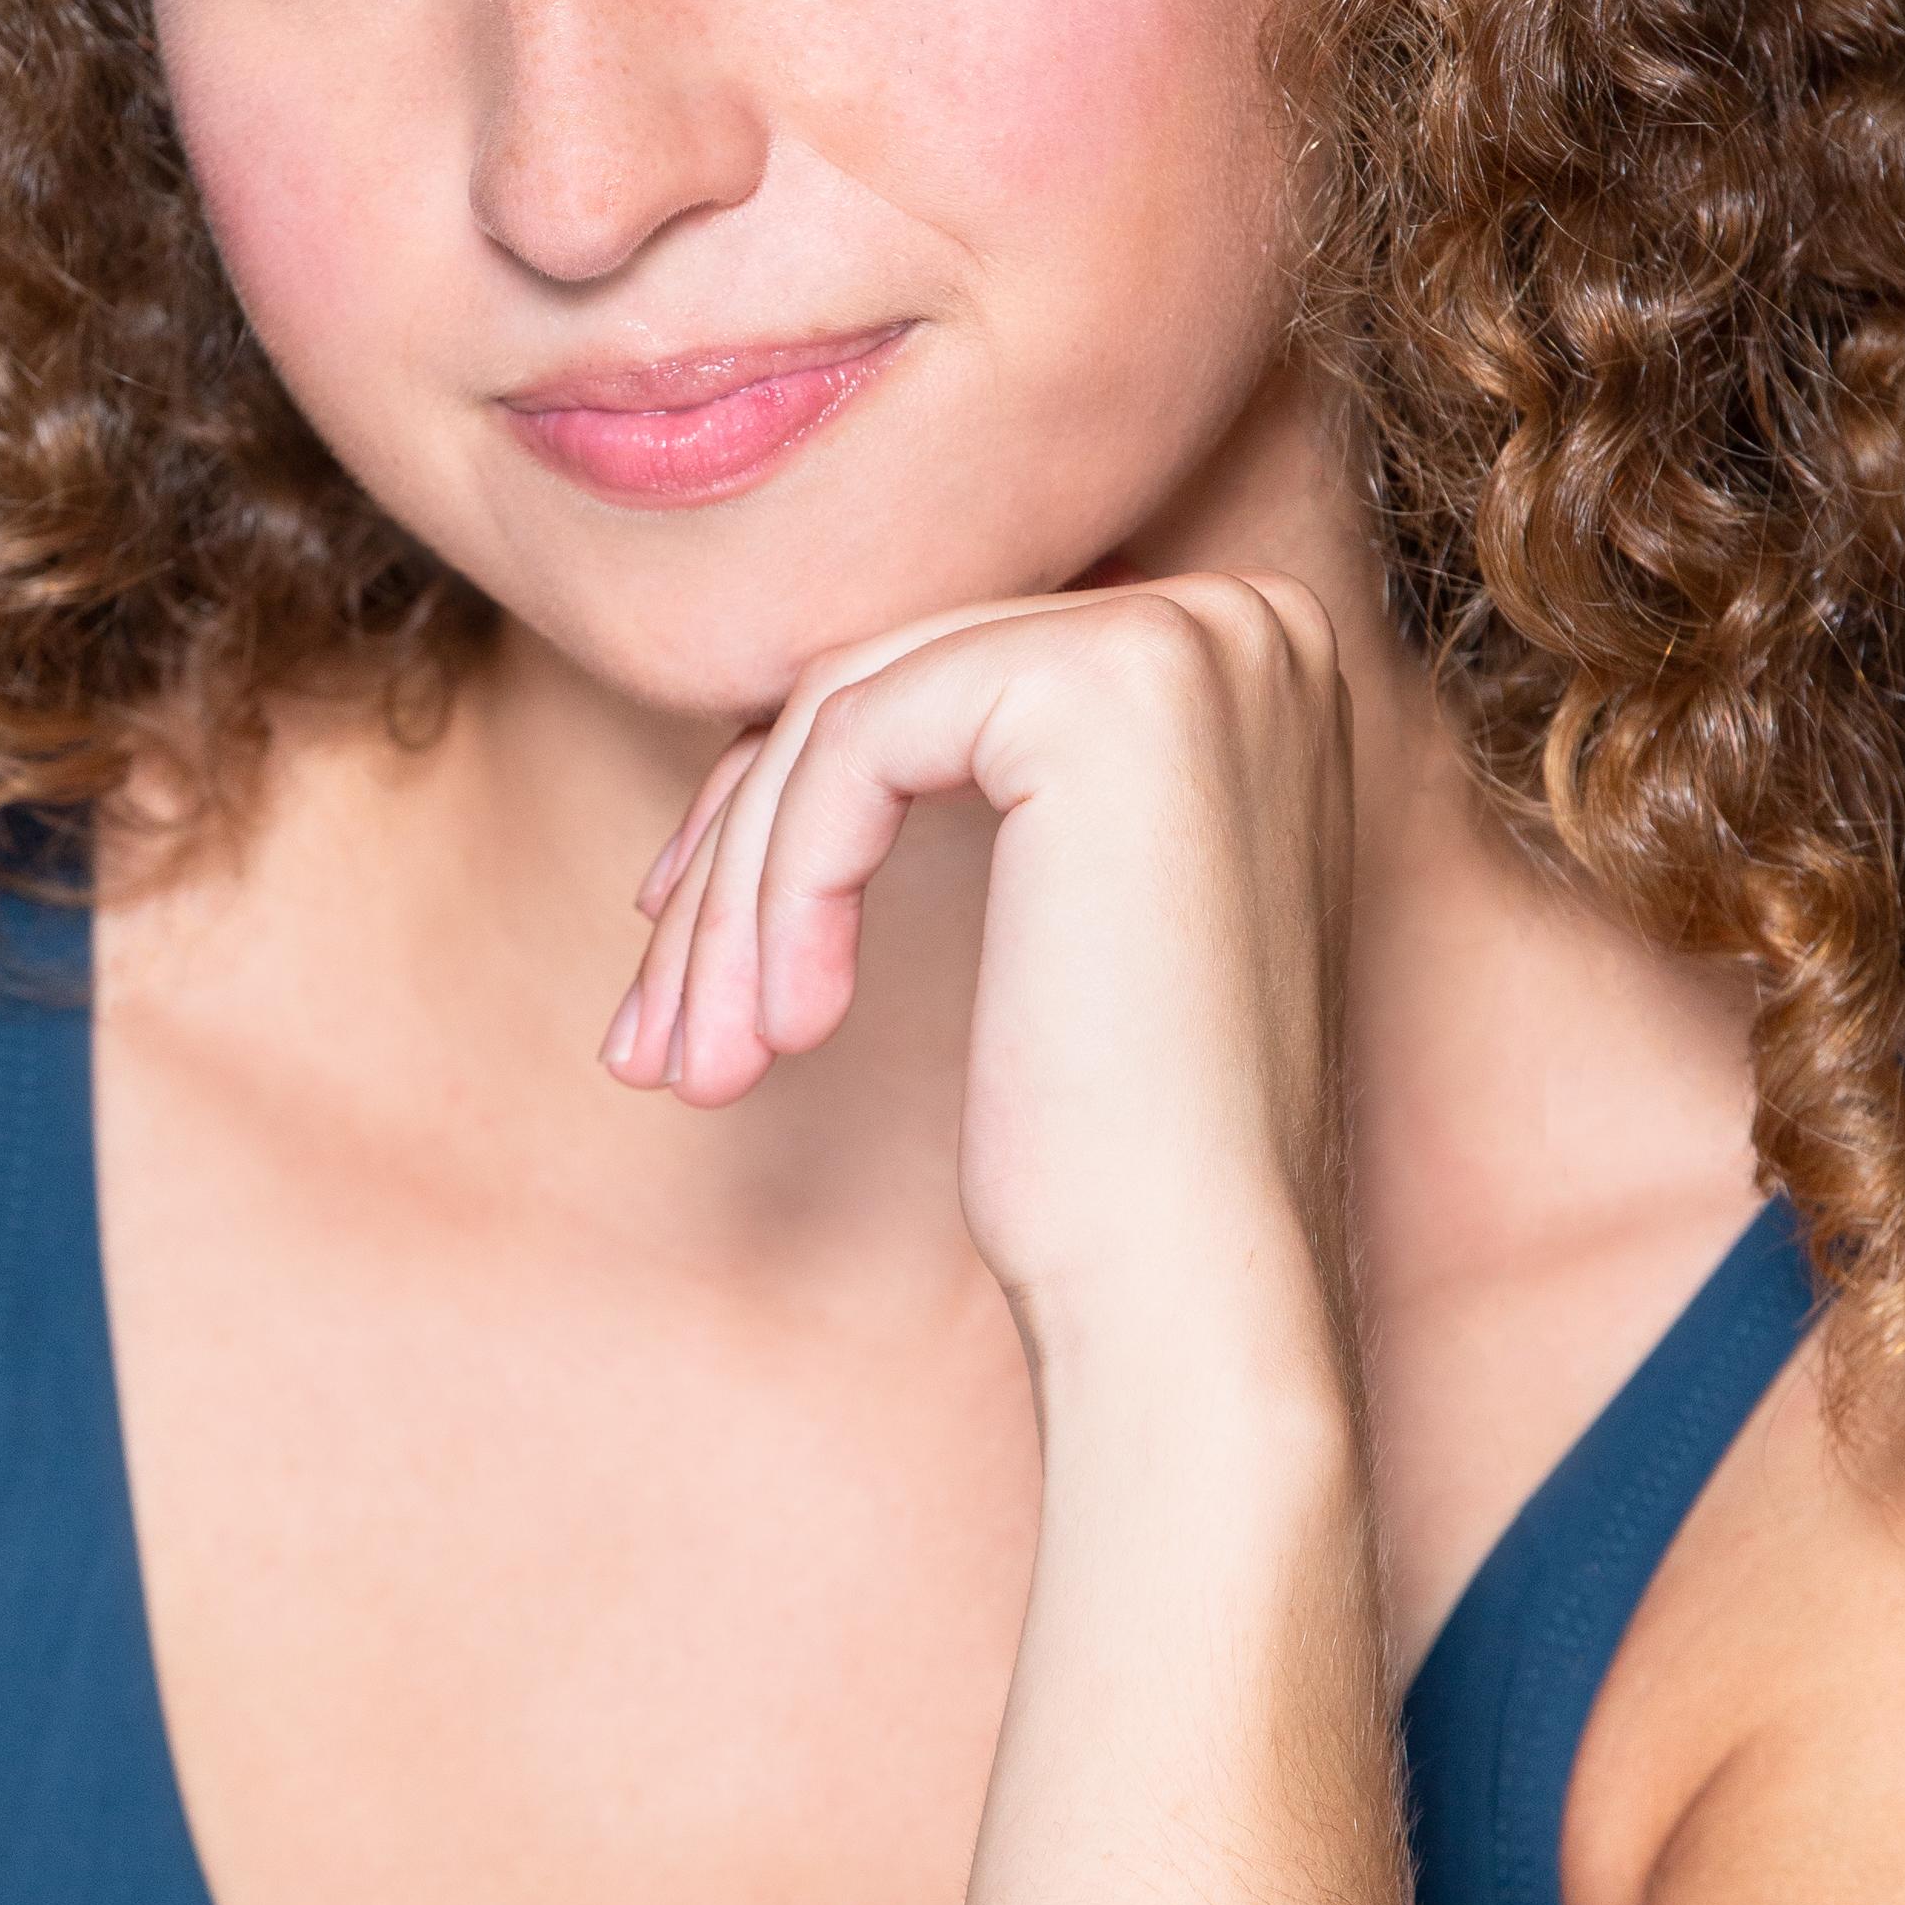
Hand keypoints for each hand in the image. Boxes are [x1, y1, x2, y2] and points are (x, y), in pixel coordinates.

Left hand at [602, 575, 1355, 1350]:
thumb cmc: (1115, 1143)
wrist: (1195, 1284)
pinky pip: (855, 746)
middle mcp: (1243, 620)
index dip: (794, 809)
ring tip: (698, 1063)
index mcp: (1245, 661)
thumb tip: (754, 731)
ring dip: (737, 898)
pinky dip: (784, 890)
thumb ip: (969, 775)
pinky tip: (793, 1031)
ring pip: (850, 713)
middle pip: (893, 687)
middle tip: (659, 1033)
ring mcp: (1187, 641)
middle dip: (742, 858)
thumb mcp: (1050, 913)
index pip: (949, 684)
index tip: (689, 949)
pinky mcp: (1107, 687)